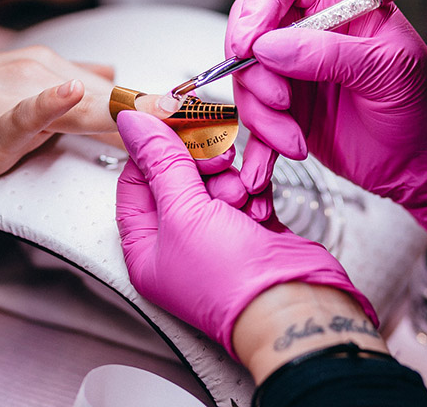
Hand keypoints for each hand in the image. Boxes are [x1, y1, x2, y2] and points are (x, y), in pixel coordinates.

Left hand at [115, 110, 375, 357]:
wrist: (294, 305)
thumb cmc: (232, 281)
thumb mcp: (184, 212)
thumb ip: (160, 162)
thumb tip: (132, 124)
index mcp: (146, 248)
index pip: (134, 183)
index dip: (150, 151)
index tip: (169, 122)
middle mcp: (178, 242)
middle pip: (177, 178)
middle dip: (199, 165)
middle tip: (217, 160)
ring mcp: (216, 235)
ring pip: (214, 180)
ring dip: (230, 180)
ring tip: (241, 196)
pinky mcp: (250, 227)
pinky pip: (246, 190)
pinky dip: (255, 191)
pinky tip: (260, 208)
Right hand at [225, 0, 426, 232]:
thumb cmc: (426, 105)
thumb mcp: (389, 70)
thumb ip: (329, 53)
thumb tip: (269, 46)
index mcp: (339, 3)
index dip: (260, 2)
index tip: (252, 42)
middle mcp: (309, 33)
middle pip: (250, 28)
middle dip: (254, 71)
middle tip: (281, 100)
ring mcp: (293, 73)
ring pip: (246, 79)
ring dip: (261, 116)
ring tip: (293, 139)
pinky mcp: (286, 111)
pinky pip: (253, 120)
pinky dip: (257, 145)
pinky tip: (268, 166)